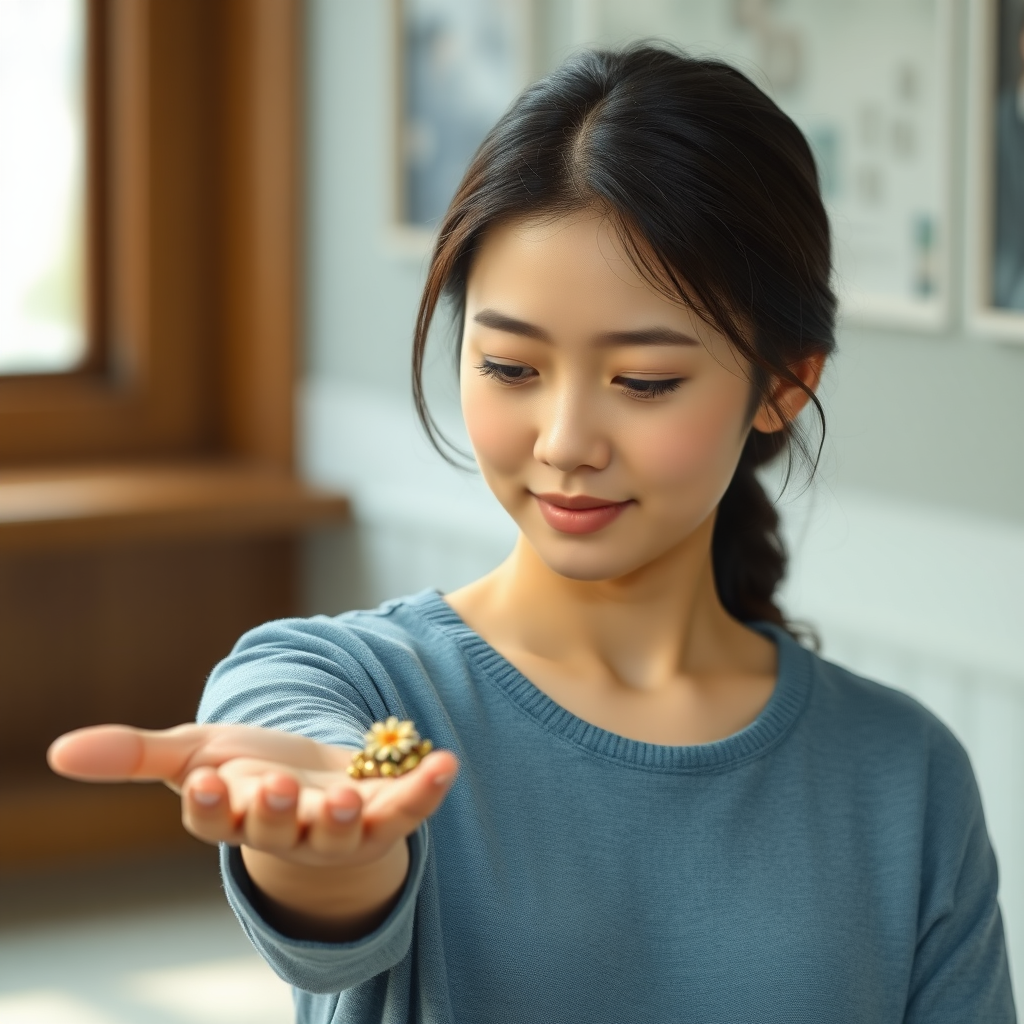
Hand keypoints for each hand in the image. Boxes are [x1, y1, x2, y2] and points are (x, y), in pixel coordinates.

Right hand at [47, 723, 457, 870]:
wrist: (318, 787)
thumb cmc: (252, 770)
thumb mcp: (197, 755)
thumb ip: (137, 755)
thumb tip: (57, 752)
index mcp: (237, 815)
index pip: (215, 820)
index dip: (211, 804)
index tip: (205, 780)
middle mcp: (287, 831)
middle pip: (276, 832)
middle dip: (273, 812)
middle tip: (272, 788)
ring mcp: (341, 829)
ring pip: (340, 833)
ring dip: (342, 815)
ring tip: (345, 793)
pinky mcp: (387, 816)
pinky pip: (408, 809)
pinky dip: (426, 789)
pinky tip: (446, 762)